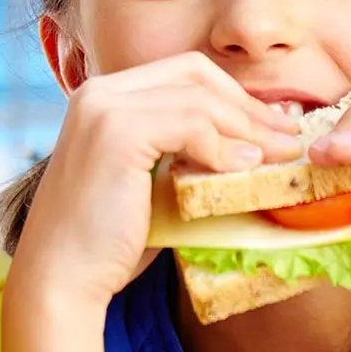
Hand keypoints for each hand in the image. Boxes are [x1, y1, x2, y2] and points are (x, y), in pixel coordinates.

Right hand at [11, 53, 300, 320]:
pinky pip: (191, 125)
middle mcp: (98, 92)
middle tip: (288, 137)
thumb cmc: (107, 243)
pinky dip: (225, 146)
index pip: (181, 73)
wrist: (61, 279)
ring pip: (198, 98)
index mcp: (102, 97)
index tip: (270, 127)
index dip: (232, 95)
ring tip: (280, 156)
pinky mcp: (117, 134)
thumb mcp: (150, 184)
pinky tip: (245, 168)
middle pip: (193, 72)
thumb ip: (185, 156)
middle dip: (247, 104)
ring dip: (248, 128)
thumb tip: (250, 149)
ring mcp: (104, 109)